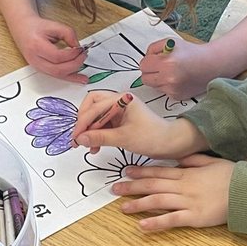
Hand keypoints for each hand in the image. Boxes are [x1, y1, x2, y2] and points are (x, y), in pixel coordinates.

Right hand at [12, 16, 88, 82]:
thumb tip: (79, 47)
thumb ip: (69, 34)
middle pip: (58, 70)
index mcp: (36, 46)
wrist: (23, 29)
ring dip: (73, 74)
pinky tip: (78, 79)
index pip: (57, 56)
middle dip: (75, 64)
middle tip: (84, 55)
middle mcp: (35, 59)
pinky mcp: (41, 69)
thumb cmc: (36, 27)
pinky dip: (69, 78)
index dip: (72, 54)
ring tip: (84, 74)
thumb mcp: (54, 25)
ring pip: (57, 75)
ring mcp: (37, 66)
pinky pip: (56, 76)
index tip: (81, 49)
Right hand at [72, 90, 206, 158]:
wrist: (171, 144)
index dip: (82, 122)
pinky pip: (103, 124)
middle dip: (84, 121)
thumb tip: (80, 138)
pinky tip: (96, 146)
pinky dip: (97, 134)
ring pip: (96, 116)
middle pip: (92, 105)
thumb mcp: (124, 138)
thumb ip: (100, 137)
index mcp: (122, 99)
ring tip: (87, 146)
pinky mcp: (121, 120)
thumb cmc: (153, 137)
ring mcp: (120, 110)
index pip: (94, 106)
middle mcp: (120, 101)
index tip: (76, 137)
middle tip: (78, 138)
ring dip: (89, 130)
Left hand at [113, 154, 232, 230]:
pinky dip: (155, 223)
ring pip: (157, 201)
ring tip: (123, 208)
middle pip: (153, 185)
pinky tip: (142, 226)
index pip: (159, 171)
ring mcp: (188, 202)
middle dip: (133, 186)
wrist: (246, 191)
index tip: (127, 171)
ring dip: (138, 204)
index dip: (141, 171)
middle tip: (115, 188)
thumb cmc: (231, 176)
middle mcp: (183, 186)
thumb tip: (178, 159)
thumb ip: (193, 160)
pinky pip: (171, 220)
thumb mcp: (211, 161)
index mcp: (186, 173)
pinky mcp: (194, 217)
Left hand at [138, 39, 212, 99]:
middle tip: (159, 66)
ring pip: (153, 86)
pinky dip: (167, 85)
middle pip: (145, 78)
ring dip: (158, 79)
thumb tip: (145, 58)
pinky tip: (177, 78)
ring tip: (170, 71)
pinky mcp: (177, 96)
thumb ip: (153, 48)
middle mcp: (169, 78)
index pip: (143, 65)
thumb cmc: (192, 52)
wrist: (211, 65)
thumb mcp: (171, 42)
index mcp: (167, 62)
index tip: (153, 59)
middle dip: (150, 71)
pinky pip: (163, 91)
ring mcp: (173, 89)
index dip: (148, 61)